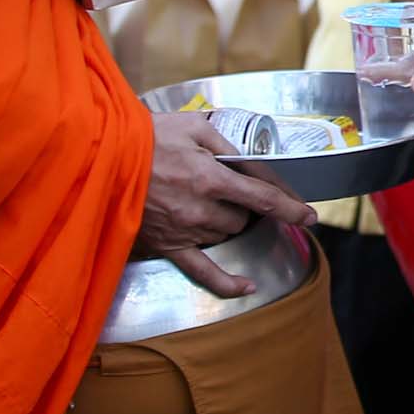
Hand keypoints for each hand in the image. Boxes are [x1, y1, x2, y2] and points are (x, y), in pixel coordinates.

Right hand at [140, 112, 315, 298]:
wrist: (103, 159)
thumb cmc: (148, 137)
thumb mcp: (193, 125)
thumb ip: (226, 142)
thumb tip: (250, 158)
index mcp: (211, 178)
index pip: (263, 198)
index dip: (290, 206)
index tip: (309, 214)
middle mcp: (201, 210)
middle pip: (244, 218)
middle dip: (247, 206)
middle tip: (235, 189)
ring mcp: (185, 231)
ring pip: (225, 235)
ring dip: (229, 223)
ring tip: (213, 204)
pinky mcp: (167, 246)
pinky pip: (203, 271)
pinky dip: (227, 283)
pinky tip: (247, 287)